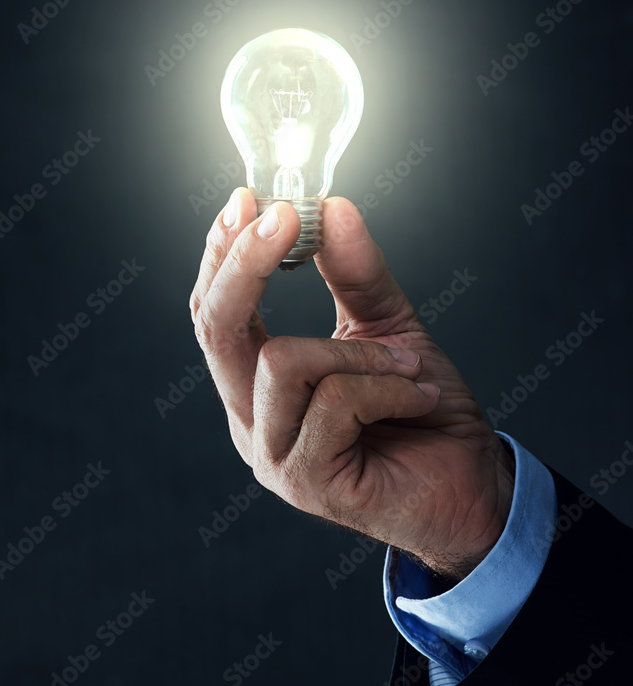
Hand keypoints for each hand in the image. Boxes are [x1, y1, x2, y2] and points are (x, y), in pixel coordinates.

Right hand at [190, 188, 513, 581]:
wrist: (470, 485)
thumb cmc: (422, 409)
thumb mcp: (388, 326)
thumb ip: (354, 273)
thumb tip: (331, 207)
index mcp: (257, 385)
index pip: (215, 314)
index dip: (222, 255)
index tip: (247, 200)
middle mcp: (251, 421)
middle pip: (217, 330)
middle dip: (245, 265)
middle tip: (284, 216)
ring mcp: (273, 455)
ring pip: (282, 363)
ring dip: (357, 351)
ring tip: (408, 367)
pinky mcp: (305, 482)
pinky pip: (335, 402)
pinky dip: (386, 386)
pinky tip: (418, 397)